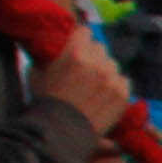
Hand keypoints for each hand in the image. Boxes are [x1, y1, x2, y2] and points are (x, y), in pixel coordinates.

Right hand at [24, 24, 132, 141]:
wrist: (61, 130)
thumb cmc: (45, 99)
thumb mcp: (38, 70)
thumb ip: (52, 54)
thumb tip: (57, 45)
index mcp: (75, 53)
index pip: (85, 32)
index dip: (80, 39)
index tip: (77, 46)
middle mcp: (97, 63)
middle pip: (100, 48)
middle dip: (92, 56)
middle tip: (84, 69)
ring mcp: (112, 79)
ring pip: (112, 64)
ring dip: (104, 71)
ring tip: (93, 85)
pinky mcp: (122, 94)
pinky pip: (123, 81)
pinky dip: (115, 85)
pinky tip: (103, 95)